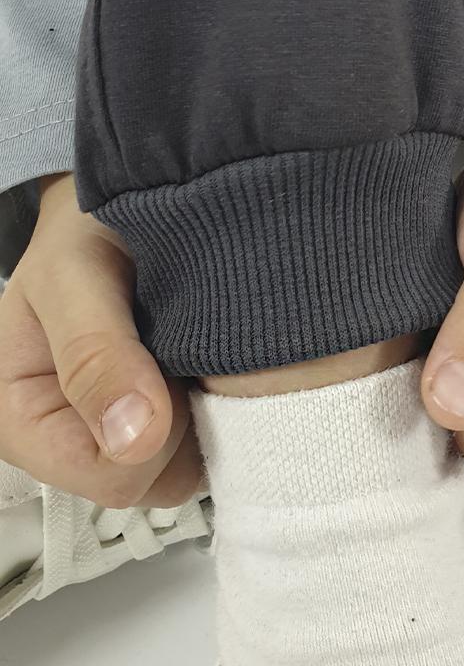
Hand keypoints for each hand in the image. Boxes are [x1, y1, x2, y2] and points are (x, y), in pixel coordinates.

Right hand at [0, 173, 201, 507]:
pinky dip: (220, 398)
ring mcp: (117, 433)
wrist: (114, 204)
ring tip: (199, 340)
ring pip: (186, 465)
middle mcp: (69, 439)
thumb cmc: (82, 228)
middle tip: (189, 341)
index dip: (158, 432)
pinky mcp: (158, 418)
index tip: (171, 361)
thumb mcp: (73, 276)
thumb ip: (95, 354)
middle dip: (185, 418)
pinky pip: (205, 439)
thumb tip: (132, 440)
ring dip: (207, 407)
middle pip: (154, 480)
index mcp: (22, 420)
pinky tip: (209, 351)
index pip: (112, 478)